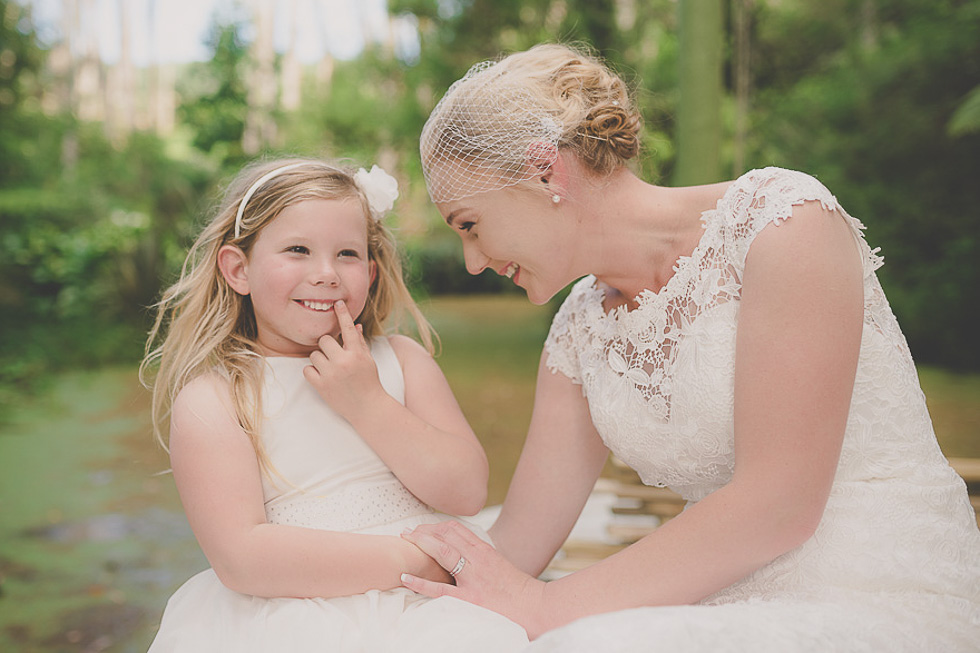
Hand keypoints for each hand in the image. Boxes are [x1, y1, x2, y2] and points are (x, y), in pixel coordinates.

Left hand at [304, 300, 386, 420]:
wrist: (368, 408)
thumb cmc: (369, 381)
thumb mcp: (368, 360)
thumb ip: (359, 342)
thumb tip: (355, 325)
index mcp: (357, 354)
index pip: (348, 328)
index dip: (342, 314)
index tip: (337, 302)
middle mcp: (344, 362)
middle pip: (324, 340)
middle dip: (327, 346)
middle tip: (333, 354)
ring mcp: (332, 374)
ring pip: (314, 355)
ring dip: (320, 359)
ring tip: (330, 369)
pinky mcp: (321, 386)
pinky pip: (307, 370)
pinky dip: (313, 372)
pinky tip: (323, 377)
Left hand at [401, 520, 547, 636]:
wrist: (536, 607)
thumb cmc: (519, 591)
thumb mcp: (500, 567)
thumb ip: (482, 560)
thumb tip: (466, 558)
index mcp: (485, 551)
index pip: (457, 529)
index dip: (436, 526)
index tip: (423, 528)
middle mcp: (478, 559)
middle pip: (447, 535)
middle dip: (424, 531)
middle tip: (407, 532)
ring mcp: (473, 578)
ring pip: (443, 551)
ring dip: (421, 543)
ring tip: (405, 541)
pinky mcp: (470, 598)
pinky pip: (440, 588)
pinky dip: (420, 582)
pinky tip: (406, 576)